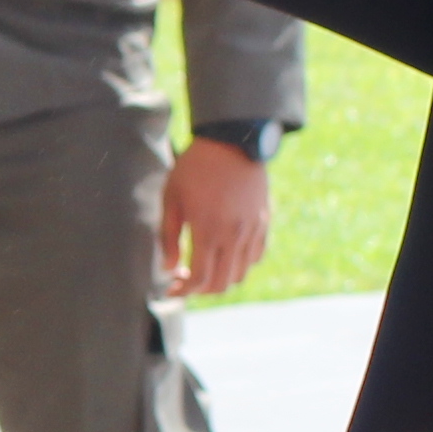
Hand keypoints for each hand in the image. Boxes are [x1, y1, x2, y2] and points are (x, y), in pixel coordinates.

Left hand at [159, 137, 275, 298]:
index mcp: (209, 231)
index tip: (171, 288)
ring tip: (204, 267)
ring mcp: (252, 230)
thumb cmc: (195, 167)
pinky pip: (255, 256)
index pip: (199, 279)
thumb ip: (169, 236)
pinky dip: (239, 264)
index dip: (183, 291)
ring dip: (220, 279)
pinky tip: (225, 253)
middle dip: (200, 290)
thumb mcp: (172, 198)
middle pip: (221, 284)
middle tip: (184, 279)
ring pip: (240, 274)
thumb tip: (168, 267)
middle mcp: (234, 236)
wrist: (232, 140)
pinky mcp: (263, 221)